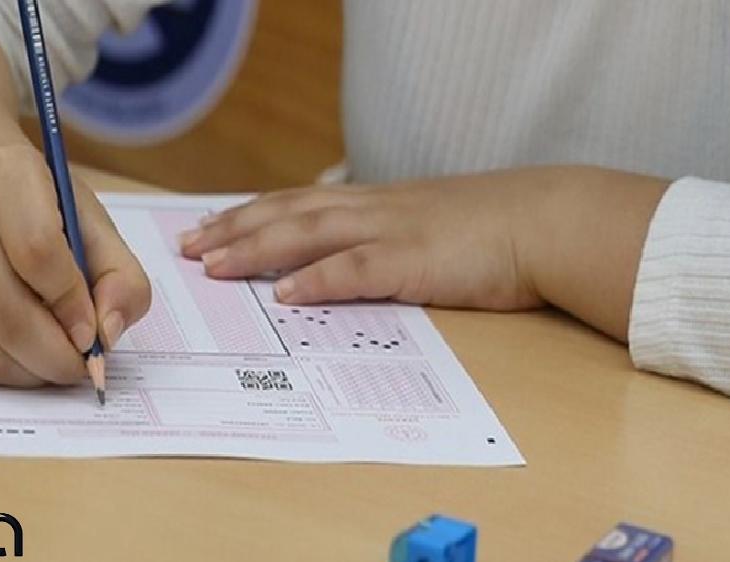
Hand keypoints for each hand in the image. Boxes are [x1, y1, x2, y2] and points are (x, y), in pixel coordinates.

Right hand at [0, 145, 150, 385]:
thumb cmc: (59, 219)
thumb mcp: (104, 233)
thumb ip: (123, 279)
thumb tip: (107, 332)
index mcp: (11, 177)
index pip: (36, 248)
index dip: (70, 301)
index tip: (94, 330)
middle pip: (7, 309)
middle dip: (56, 352)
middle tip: (86, 363)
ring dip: (36, 370)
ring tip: (67, 362)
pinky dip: (14, 372)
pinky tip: (38, 357)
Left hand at [178, 170, 545, 310]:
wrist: (543, 219)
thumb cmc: (489, 229)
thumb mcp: (424, 225)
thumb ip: (382, 237)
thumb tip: (345, 260)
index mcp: (372, 204)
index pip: (295, 204)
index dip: (246, 215)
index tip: (206, 229)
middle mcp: (371, 210)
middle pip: (286, 214)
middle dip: (231, 230)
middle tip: (186, 247)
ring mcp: (390, 231)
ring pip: (308, 234)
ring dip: (256, 249)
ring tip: (213, 265)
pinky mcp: (414, 260)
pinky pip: (356, 269)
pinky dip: (316, 280)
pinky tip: (284, 294)